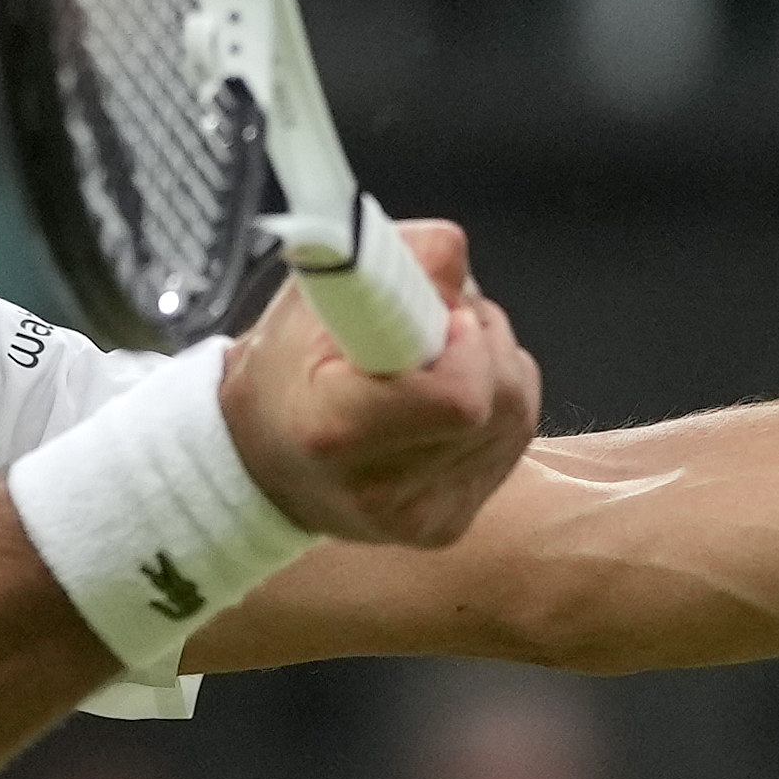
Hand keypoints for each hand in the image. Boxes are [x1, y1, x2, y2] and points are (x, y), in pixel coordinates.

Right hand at [222, 219, 540, 547]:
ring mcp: (420, 517)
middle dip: (485, 339)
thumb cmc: (284, 371)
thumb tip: (454, 254)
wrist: (262, 462)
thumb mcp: (311, 300)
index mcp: (335, 431)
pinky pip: (513, 440)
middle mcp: (381, 489)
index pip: (459, 400)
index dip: (467, 347)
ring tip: (442, 352)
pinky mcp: (449, 524)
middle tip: (440, 319)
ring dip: (496, 364)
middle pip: (499, 402)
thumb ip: (386, 265)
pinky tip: (451, 393)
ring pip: (516, 415)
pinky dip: (497, 401)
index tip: (440, 315)